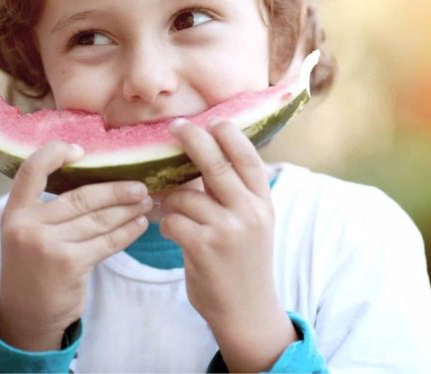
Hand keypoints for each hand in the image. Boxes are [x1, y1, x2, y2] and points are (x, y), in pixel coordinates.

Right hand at [0, 140, 151, 350]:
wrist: (26, 315)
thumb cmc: (34, 267)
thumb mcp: (27, 234)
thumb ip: (49, 209)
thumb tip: (98, 178)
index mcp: (14, 212)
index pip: (31, 170)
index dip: (55, 153)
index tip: (81, 149)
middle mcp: (27, 225)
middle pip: (81, 196)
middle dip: (116, 190)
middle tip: (140, 185)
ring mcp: (47, 245)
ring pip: (98, 218)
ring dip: (128, 209)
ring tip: (146, 202)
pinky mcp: (69, 263)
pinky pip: (107, 241)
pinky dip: (127, 231)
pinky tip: (139, 224)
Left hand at [159, 120, 296, 371]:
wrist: (248, 310)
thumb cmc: (244, 261)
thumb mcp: (253, 223)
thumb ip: (235, 192)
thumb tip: (204, 155)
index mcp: (263, 202)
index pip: (248, 157)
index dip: (229, 134)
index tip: (212, 120)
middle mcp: (249, 212)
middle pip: (216, 164)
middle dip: (192, 139)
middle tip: (176, 126)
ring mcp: (227, 230)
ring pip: (184, 196)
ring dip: (172, 201)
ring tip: (176, 212)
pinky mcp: (204, 248)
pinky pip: (172, 220)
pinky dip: (167, 223)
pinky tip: (175, 233)